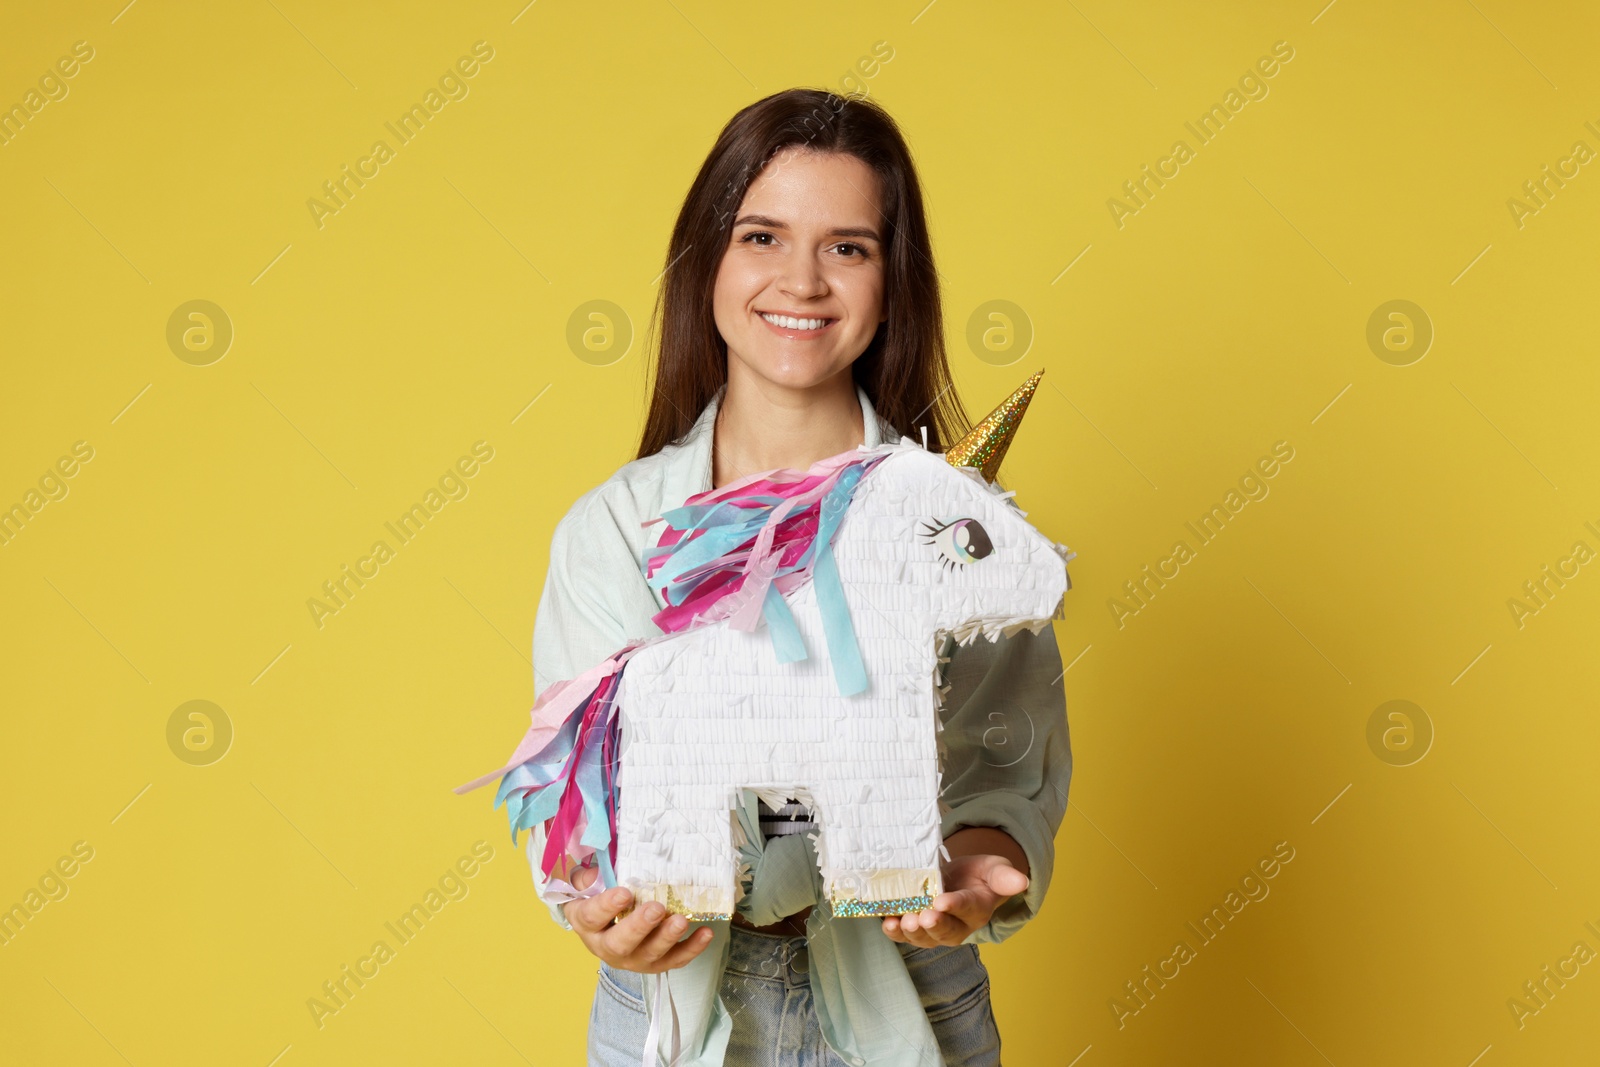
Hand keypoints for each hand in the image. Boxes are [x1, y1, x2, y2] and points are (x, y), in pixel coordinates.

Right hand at [563, 863, 715, 972]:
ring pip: (649, 955)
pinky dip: (692, 949)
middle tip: (656, 908)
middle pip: (620, 944)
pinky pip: (675, 960)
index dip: (606, 906)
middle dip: (640, 927)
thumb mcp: (591, 884)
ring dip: (667, 938)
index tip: (624, 892)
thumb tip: (603, 866)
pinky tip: (705, 933)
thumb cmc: (602, 899)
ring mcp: (633, 959)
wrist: (608, 929)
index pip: (592, 917)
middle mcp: (607, 947)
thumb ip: (593, 875)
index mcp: (588, 925)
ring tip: (681, 920)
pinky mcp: (656, 963)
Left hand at [880, 853, 1028, 947]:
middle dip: (933, 925)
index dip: (955, 906)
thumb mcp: (995, 869)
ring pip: (924, 937)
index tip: (942, 901)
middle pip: (945, 930)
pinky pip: (905, 934)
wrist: (962, 879)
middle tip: (921, 917)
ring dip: (911, 932)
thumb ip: (1005, 876)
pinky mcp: (916, 926)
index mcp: (978, 909)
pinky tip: (886, 923)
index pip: (968, 908)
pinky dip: (894, 931)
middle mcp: (958, 925)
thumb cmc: (981, 875)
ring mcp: (935, 929)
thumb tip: (1022, 881)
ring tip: (902, 921)